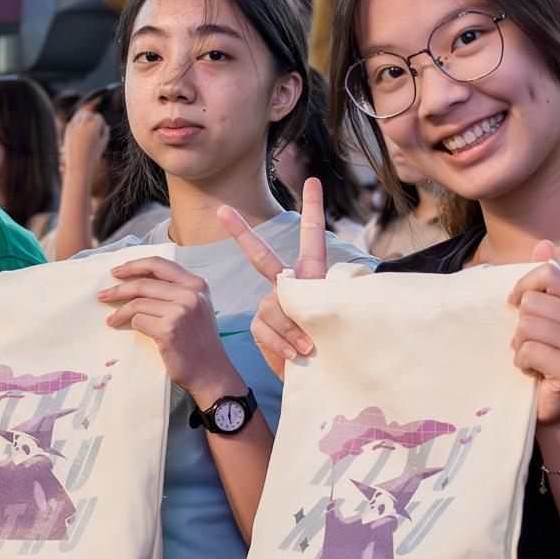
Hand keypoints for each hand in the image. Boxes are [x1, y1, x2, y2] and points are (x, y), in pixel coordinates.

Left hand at [62, 104, 108, 175]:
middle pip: (88, 114)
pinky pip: (72, 122)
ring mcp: (75, 127)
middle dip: (91, 118)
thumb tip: (106, 126)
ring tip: (86, 127)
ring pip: (79, 116)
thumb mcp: (103, 144)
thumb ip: (106, 133)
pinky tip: (78, 131)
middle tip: (93, 125)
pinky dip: (76, 124)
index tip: (101, 130)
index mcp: (94, 127)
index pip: (98, 117)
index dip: (101, 123)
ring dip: (83, 119)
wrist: (78, 163)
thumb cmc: (93, 155)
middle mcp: (84, 125)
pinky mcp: (67, 131)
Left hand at [98, 253, 240, 405]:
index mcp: (197, 285)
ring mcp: (181, 311)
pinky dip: (129, 323)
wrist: (210, 371)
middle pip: (144, 283)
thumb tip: (137, 282)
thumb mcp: (195, 308)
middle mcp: (191, 294)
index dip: (134, 265)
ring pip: (138, 303)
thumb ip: (175, 291)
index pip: (160, 264)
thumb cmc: (198, 341)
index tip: (117, 272)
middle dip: (119, 289)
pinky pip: (139, 320)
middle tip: (103, 295)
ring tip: (111, 318)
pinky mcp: (169, 329)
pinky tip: (125, 328)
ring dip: (120, 311)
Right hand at [219, 177, 327, 379]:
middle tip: (223, 211)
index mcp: (313, 274)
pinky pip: (265, 327)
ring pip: (273, 306)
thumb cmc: (336, 344)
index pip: (313, 236)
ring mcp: (272, 305)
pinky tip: (296, 355)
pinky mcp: (261, 327)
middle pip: (261, 256)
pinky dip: (281, 342)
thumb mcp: (334, 316)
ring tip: (309, 346)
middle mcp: (288, 285)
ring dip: (292, 328)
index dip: (313, 207)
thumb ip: (311, 302)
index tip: (311, 180)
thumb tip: (286, 300)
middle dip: (241, 233)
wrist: (320, 378)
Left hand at [510, 241, 559, 429]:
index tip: (516, 304)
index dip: (523, 286)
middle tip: (532, 343)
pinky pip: (528, 351)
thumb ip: (546, 280)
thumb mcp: (549, 315)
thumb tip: (543, 243)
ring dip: (520, 345)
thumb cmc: (551, 356)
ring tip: (535, 357)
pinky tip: (535, 371)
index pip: (548, 271)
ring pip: (527, 326)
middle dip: (521, 325)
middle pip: (532, 302)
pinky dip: (522, 363)